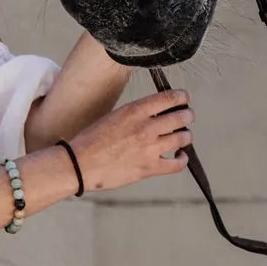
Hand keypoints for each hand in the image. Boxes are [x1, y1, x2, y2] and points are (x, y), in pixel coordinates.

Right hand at [66, 89, 192, 190]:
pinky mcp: (149, 168)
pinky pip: (177, 164)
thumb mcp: (114, 116)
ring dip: (186, 136)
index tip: (185, 98)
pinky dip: (182, 159)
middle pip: (181, 117)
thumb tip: (156, 114)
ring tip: (183, 136)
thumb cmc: (91, 141)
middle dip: (187, 116)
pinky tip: (179, 156)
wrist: (79, 164)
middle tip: (187, 117)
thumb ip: (136, 114)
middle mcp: (146, 127)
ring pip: (183, 138)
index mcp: (135, 111)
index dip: (182, 97)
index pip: (169, 97)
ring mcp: (149, 148)